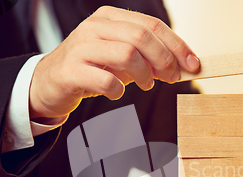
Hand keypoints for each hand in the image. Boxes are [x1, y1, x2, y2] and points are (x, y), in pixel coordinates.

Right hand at [29, 6, 199, 118]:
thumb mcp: (121, 58)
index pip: (152, 25)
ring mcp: (81, 47)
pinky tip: (117, 93)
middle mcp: (95, 27)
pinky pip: (106, 80)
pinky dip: (119, 90)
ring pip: (127, 54)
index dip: (177, 45)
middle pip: (142, 36)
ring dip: (144, 75)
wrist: (49, 83)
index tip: (193, 64)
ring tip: (145, 86)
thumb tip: (180, 66)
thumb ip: (147, 58)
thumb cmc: (91, 69)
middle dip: (164, 60)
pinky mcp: (71, 70)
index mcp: (110, 18)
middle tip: (171, 78)